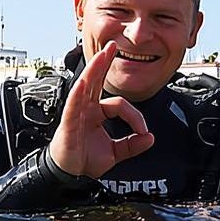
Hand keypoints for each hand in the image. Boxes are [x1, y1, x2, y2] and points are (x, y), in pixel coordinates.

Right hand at [48, 42, 154, 177]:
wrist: (70, 174)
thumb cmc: (85, 159)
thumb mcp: (115, 152)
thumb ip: (133, 145)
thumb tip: (151, 138)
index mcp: (97, 112)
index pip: (119, 104)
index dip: (135, 116)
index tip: (144, 131)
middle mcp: (86, 108)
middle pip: (96, 80)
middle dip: (103, 62)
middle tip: (112, 45)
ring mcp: (76, 113)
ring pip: (85, 87)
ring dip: (94, 70)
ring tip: (101, 55)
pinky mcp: (68, 123)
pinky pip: (73, 106)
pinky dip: (78, 94)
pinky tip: (83, 83)